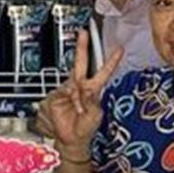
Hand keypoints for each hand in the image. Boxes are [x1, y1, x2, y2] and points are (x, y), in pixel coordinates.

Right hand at [36, 27, 120, 162]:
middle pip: (81, 63)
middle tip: (84, 33)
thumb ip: (92, 102)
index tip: (118, 49)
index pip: (103, 72)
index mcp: (92, 90)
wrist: (69, 140)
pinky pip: (60, 95)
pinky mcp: (54, 97)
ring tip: (78, 109)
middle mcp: (79, 87)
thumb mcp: (95, 116)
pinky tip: (70, 109)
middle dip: (82, 47)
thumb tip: (84, 92)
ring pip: (70, 83)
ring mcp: (66, 91)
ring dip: (74, 95)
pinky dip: (66, 101)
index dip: (110, 61)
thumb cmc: (84, 129)